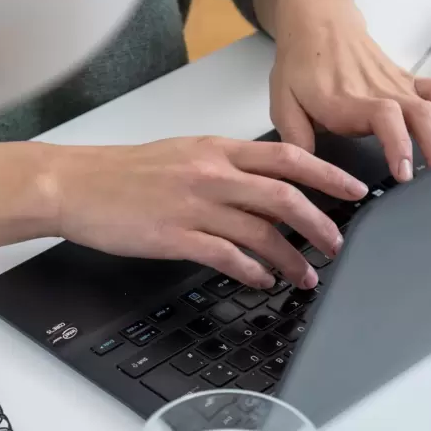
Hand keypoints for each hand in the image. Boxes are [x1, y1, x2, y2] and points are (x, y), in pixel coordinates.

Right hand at [48, 136, 368, 288]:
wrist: (77, 185)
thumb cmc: (126, 172)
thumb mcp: (183, 153)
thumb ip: (226, 166)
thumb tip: (265, 186)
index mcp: (216, 150)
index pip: (286, 158)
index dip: (326, 175)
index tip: (353, 191)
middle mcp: (211, 174)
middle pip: (284, 198)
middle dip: (319, 225)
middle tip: (336, 246)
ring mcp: (194, 206)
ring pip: (261, 233)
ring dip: (290, 258)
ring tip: (305, 276)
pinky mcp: (175, 236)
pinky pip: (227, 257)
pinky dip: (253, 271)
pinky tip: (262, 280)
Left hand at [269, 0, 430, 181]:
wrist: (317, 26)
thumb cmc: (302, 64)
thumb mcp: (283, 101)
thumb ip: (295, 137)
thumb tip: (307, 170)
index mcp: (348, 101)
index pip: (386, 118)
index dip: (399, 145)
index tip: (404, 172)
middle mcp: (379, 92)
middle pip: (422, 116)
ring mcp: (397, 85)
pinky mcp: (406, 81)